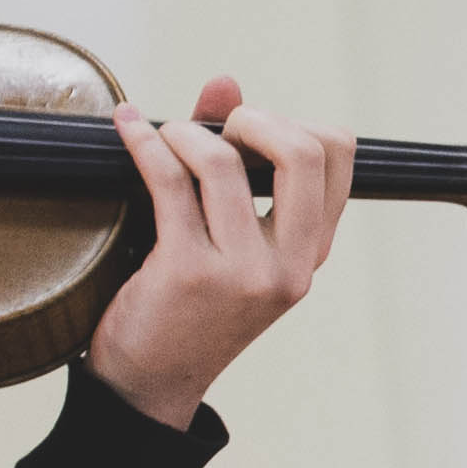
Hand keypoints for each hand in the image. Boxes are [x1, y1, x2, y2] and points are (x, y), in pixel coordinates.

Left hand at [83, 76, 346, 428]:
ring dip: (183, 133)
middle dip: (253, 118)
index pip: (338, 156)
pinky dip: (144, 144)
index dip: (293, 122)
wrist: (150, 386)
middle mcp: (289, 266)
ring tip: (164, 140)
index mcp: (310, 254)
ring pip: (221, 162)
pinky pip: (168, 181)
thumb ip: (233, 158)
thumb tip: (225, 81)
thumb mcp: (229, 238)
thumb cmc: (188, 307)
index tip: (251, 134)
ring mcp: (242, 273)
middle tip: (217, 132)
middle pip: (302, 150)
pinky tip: (128, 133)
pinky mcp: (188, 273)